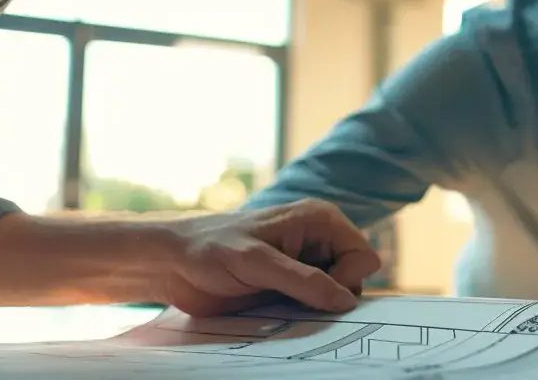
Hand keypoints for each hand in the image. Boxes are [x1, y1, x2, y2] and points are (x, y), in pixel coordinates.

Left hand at [157, 200, 382, 316]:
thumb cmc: (211, 249)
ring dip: (315, 309)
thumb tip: (346, 301)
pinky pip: (313, 308)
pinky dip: (302, 317)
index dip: (346, 279)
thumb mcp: (257, 263)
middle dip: (332, 296)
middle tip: (294, 300)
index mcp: (320, 220)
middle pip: (355, 279)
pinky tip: (276, 313)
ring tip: (280, 305)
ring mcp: (305, 266)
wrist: (173, 264)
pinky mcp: (290, 288)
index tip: (313, 290)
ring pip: (334, 297)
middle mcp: (318, 241)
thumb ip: (303, 280)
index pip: (364, 257)